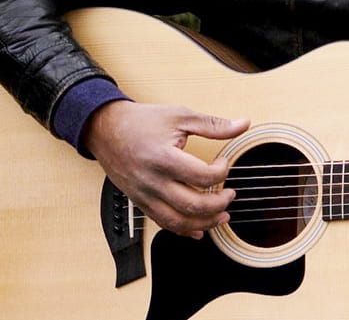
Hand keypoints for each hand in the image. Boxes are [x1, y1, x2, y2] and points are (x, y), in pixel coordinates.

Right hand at [83, 100, 250, 238]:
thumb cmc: (142, 122)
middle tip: (230, 194)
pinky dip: (183, 230)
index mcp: (164, 158)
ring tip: (222, 216)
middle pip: (191, 205)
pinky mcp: (140, 202)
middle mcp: (153, 181)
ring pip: (177, 221)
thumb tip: (243, 124)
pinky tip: (198, 230)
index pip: (202, 176)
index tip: (225, 163)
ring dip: (204, 223)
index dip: (221, 172)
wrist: (105, 130)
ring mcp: (144, 195)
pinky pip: (162, 223)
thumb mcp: (180, 116)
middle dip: (218, 204)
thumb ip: (213, 124)